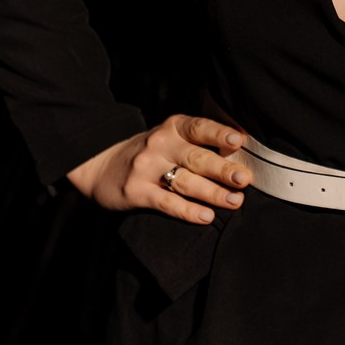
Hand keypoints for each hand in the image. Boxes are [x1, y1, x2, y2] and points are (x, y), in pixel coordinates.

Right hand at [65, 113, 253, 223]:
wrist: (100, 166)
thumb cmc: (149, 153)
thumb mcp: (169, 137)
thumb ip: (198, 142)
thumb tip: (241, 153)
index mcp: (172, 128)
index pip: (199, 127)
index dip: (219, 134)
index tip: (238, 141)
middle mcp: (159, 145)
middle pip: (196, 158)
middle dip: (223, 169)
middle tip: (244, 179)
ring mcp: (146, 168)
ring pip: (185, 181)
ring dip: (213, 193)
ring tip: (235, 201)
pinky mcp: (137, 192)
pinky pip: (167, 202)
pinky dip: (188, 211)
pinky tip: (206, 216)